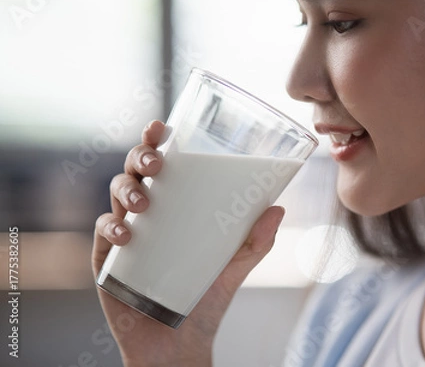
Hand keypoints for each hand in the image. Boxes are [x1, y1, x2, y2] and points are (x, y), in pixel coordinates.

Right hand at [92, 120, 284, 366]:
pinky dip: (112, 228)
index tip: (161, 125)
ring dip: (127, 190)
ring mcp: (125, 234)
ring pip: (116, 195)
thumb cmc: (206, 298)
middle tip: (156, 161)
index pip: (162, 166)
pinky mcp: (108, 260)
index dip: (155, 141)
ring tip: (145, 202)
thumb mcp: (235, 266)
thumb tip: (279, 208)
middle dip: (139, 156)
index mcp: (173, 207)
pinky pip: (103, 233)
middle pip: (134, 171)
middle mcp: (147, 214)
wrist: (180, 341)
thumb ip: (256, 241)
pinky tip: (127, 235)